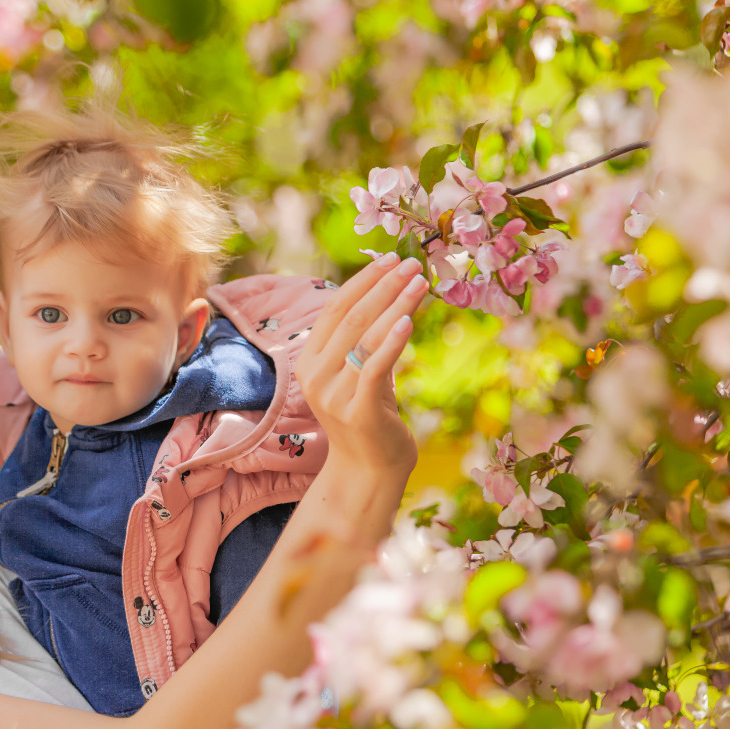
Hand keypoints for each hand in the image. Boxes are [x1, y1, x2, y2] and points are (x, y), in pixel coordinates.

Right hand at [295, 254, 426, 476]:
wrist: (369, 470)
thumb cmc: (370, 415)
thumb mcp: (362, 371)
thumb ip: (369, 338)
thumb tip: (396, 291)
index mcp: (309, 361)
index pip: (335, 307)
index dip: (365, 280)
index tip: (392, 258)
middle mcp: (315, 375)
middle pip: (351, 316)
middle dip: (384, 285)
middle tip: (412, 263)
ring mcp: (333, 394)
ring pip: (366, 336)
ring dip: (396, 303)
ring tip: (420, 282)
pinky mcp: (357, 411)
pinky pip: (374, 367)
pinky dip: (392, 341)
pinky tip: (409, 320)